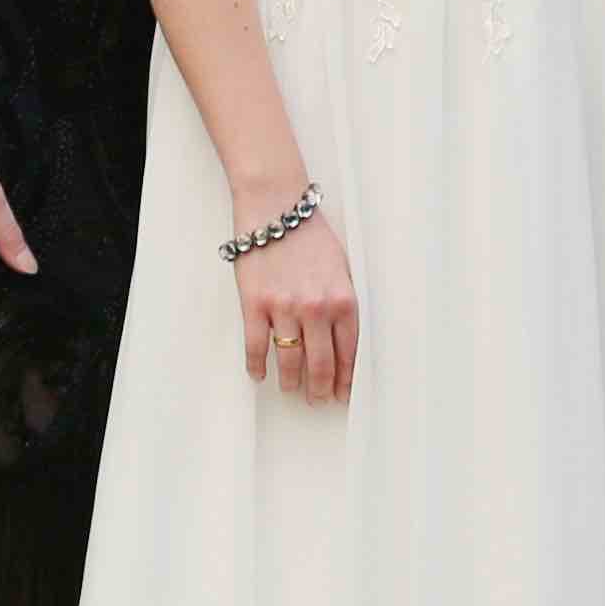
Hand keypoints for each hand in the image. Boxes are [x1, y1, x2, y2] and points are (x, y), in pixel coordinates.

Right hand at [232, 202, 357, 404]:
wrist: (276, 206)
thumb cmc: (310, 233)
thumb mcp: (342, 267)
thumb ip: (343, 301)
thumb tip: (344, 338)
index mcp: (343, 299)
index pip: (349, 353)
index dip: (346, 379)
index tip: (343, 393)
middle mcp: (316, 308)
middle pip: (320, 364)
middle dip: (321, 388)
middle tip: (318, 399)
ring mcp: (284, 308)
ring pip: (289, 361)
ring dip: (292, 382)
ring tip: (292, 390)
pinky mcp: (255, 304)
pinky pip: (256, 346)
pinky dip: (257, 365)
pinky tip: (259, 374)